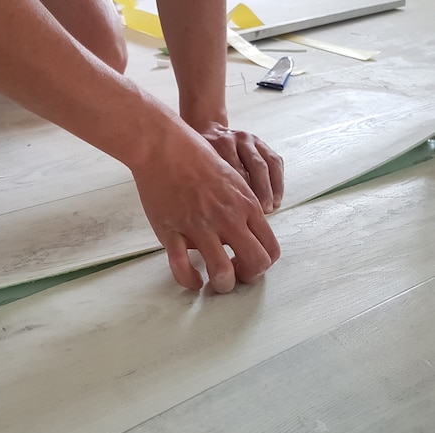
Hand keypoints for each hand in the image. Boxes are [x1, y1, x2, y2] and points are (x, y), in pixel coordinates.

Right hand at [132, 131, 279, 292]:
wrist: (164, 146)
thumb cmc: (196, 159)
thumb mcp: (231, 180)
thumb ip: (240, 208)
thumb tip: (240, 234)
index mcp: (245, 206)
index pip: (270, 248)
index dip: (263, 264)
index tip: (248, 263)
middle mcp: (227, 219)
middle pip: (255, 263)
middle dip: (248, 278)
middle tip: (235, 276)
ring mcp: (199, 227)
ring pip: (222, 273)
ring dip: (222, 285)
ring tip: (213, 282)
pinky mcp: (172, 232)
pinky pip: (182, 268)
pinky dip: (189, 281)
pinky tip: (191, 281)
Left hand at [199, 123, 283, 213]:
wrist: (209, 131)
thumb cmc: (200, 155)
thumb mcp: (198, 163)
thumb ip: (207, 179)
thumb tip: (215, 206)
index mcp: (221, 143)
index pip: (236, 169)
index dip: (242, 191)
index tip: (244, 211)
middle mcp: (239, 139)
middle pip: (256, 165)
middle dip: (262, 190)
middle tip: (264, 210)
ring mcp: (252, 140)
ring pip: (268, 164)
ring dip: (272, 187)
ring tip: (273, 206)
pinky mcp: (262, 144)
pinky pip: (275, 161)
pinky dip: (278, 180)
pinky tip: (277, 197)